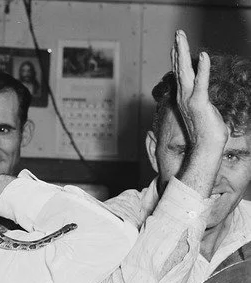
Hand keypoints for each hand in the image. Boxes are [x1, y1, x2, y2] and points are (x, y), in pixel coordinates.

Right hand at [171, 30, 228, 152]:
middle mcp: (183, 96)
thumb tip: (200, 102)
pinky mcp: (200, 103)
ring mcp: (190, 99)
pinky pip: (201, 82)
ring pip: (185, 71)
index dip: (177, 58)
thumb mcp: (202, 114)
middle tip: (177, 34)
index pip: (179, 74)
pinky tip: (203, 56)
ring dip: (183, 53)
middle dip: (178, 49)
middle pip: (179, 67)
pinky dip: (202, 68)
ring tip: (181, 38)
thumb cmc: (207, 134)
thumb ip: (199, 104)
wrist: (206, 148)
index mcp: (183, 98)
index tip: (175, 45)